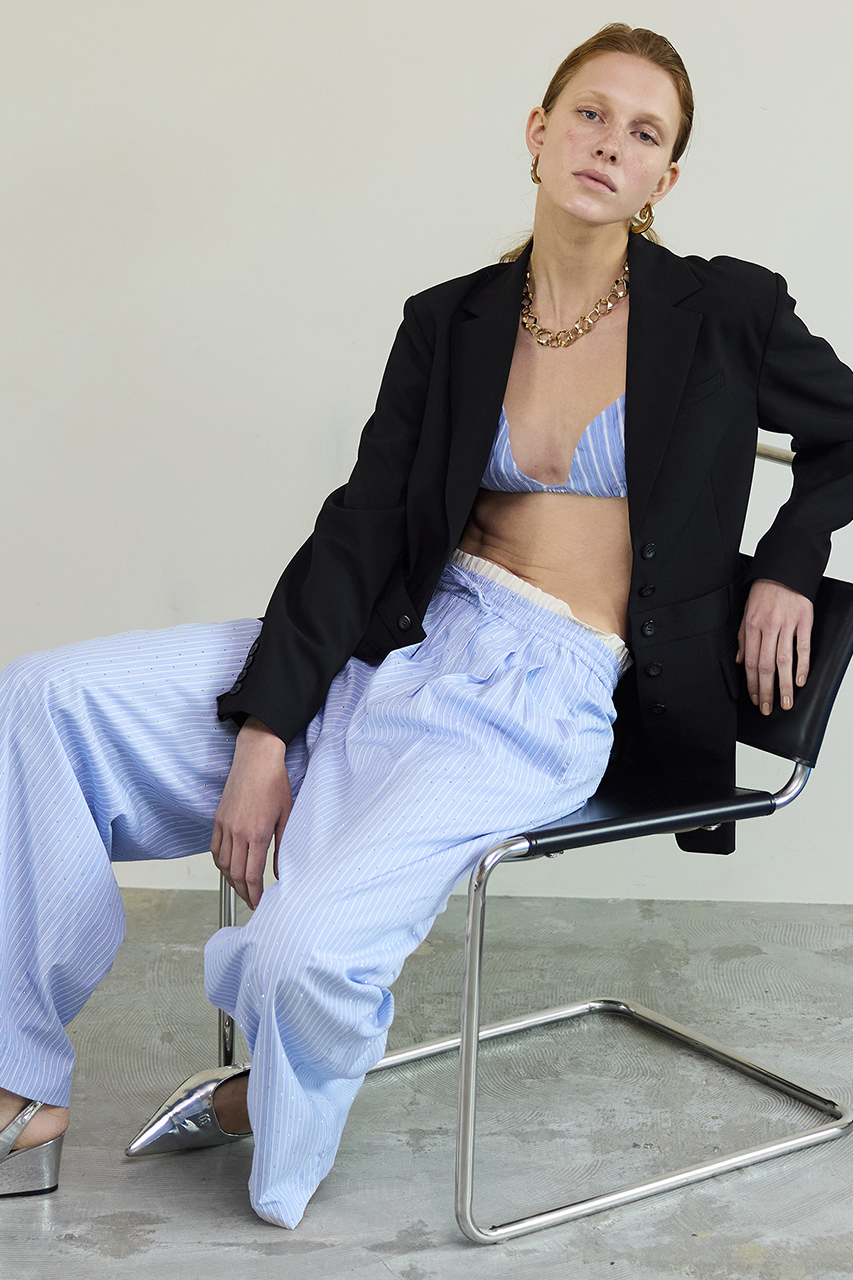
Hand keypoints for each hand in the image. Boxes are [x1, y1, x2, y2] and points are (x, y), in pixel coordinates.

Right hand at [211, 717, 292, 908]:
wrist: (256, 759)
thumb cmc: (274, 783)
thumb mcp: (286, 816)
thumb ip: (282, 846)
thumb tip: (279, 871)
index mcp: (256, 833)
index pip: (253, 874)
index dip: (255, 894)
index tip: (258, 903)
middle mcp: (237, 832)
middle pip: (236, 874)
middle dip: (244, 893)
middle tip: (251, 902)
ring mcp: (225, 825)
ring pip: (223, 864)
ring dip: (231, 881)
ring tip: (241, 889)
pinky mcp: (218, 819)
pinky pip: (215, 849)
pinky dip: (220, 863)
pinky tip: (228, 869)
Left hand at [736, 578, 812, 715]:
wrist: (783, 572)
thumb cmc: (764, 593)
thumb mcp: (747, 614)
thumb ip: (743, 639)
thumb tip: (740, 662)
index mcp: (752, 626)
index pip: (750, 662)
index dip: (751, 684)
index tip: (754, 699)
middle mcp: (768, 627)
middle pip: (765, 666)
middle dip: (766, 690)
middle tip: (767, 708)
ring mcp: (787, 624)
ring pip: (784, 661)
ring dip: (784, 685)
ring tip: (786, 702)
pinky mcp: (804, 621)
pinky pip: (802, 647)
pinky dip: (802, 666)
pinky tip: (800, 681)